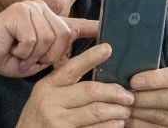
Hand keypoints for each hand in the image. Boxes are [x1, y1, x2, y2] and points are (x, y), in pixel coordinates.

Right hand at [0, 0, 97, 76]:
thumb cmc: (6, 56)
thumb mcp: (37, 57)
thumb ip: (56, 52)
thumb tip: (78, 47)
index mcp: (46, 19)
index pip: (73, 22)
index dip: (90, 26)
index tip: (107, 27)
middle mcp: (40, 9)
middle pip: (63, 35)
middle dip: (48, 55)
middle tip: (29, 57)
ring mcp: (29, 8)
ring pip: (48, 38)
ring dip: (33, 54)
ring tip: (19, 52)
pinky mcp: (19, 13)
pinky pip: (33, 39)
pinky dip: (23, 51)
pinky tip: (12, 47)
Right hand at [17, 43, 133, 127]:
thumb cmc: (39, 118)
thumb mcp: (45, 95)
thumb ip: (64, 84)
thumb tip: (96, 71)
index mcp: (48, 86)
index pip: (72, 68)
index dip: (91, 57)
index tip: (108, 48)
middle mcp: (51, 102)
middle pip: (90, 91)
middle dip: (114, 92)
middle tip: (128, 96)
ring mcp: (58, 122)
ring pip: (96, 112)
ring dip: (116, 112)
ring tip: (125, 112)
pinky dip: (109, 127)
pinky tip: (116, 125)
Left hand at [127, 66, 167, 127]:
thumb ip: (155, 73)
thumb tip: (129, 73)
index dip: (153, 79)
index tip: (133, 81)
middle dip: (144, 98)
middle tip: (126, 97)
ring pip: (163, 117)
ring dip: (140, 113)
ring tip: (124, 107)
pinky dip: (141, 125)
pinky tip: (130, 119)